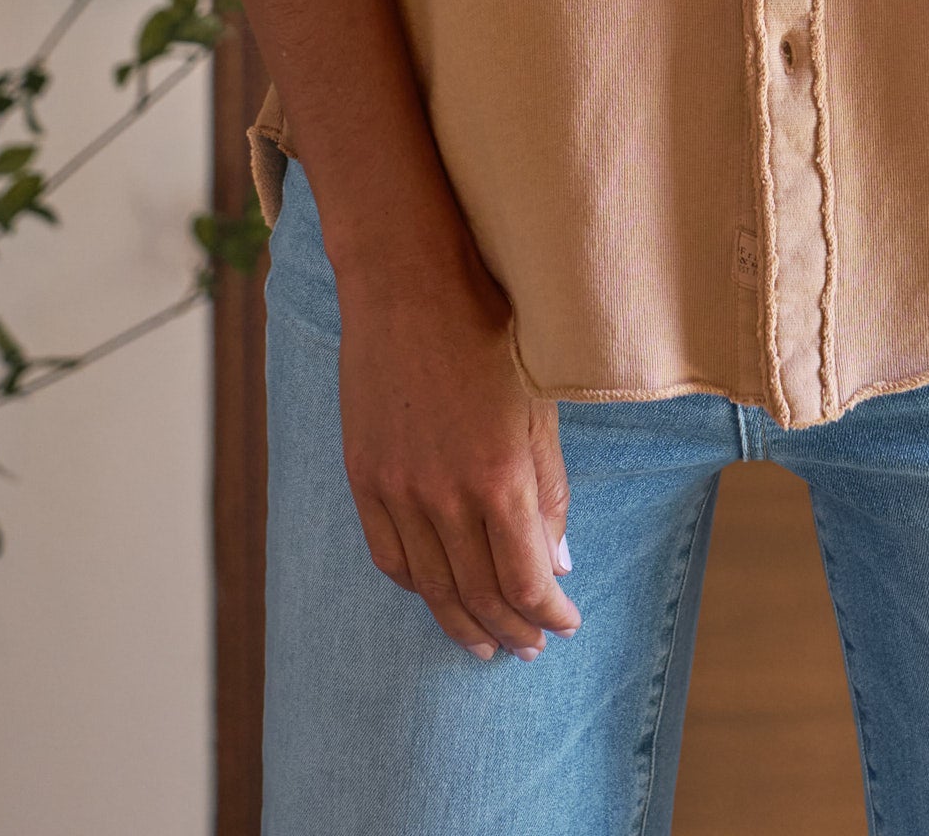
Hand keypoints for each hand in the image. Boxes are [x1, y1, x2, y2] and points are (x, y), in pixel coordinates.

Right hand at [334, 231, 580, 662]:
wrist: (409, 282)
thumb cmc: (490, 332)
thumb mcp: (539, 407)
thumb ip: (549, 492)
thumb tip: (557, 563)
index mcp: (499, 476)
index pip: (527, 581)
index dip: (548, 615)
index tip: (565, 623)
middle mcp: (445, 494)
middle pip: (480, 597)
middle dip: (512, 629)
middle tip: (531, 645)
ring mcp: (398, 489)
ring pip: (432, 589)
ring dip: (464, 623)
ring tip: (486, 642)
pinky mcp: (363, 477)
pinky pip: (390, 557)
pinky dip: (418, 586)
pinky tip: (439, 593)